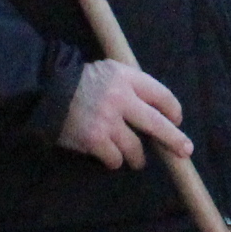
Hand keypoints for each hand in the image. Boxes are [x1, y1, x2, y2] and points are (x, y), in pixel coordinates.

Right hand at [59, 59, 189, 169]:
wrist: (45, 91)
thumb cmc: (80, 81)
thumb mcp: (109, 70)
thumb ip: (132, 84)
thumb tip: (157, 108)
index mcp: (126, 78)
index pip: (161, 94)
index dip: (172, 110)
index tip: (176, 120)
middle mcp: (120, 98)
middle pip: (156, 123)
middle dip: (173, 140)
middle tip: (184, 151)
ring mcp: (107, 121)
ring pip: (135, 148)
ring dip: (137, 157)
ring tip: (136, 161)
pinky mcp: (94, 139)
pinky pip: (115, 158)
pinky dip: (115, 161)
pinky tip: (112, 159)